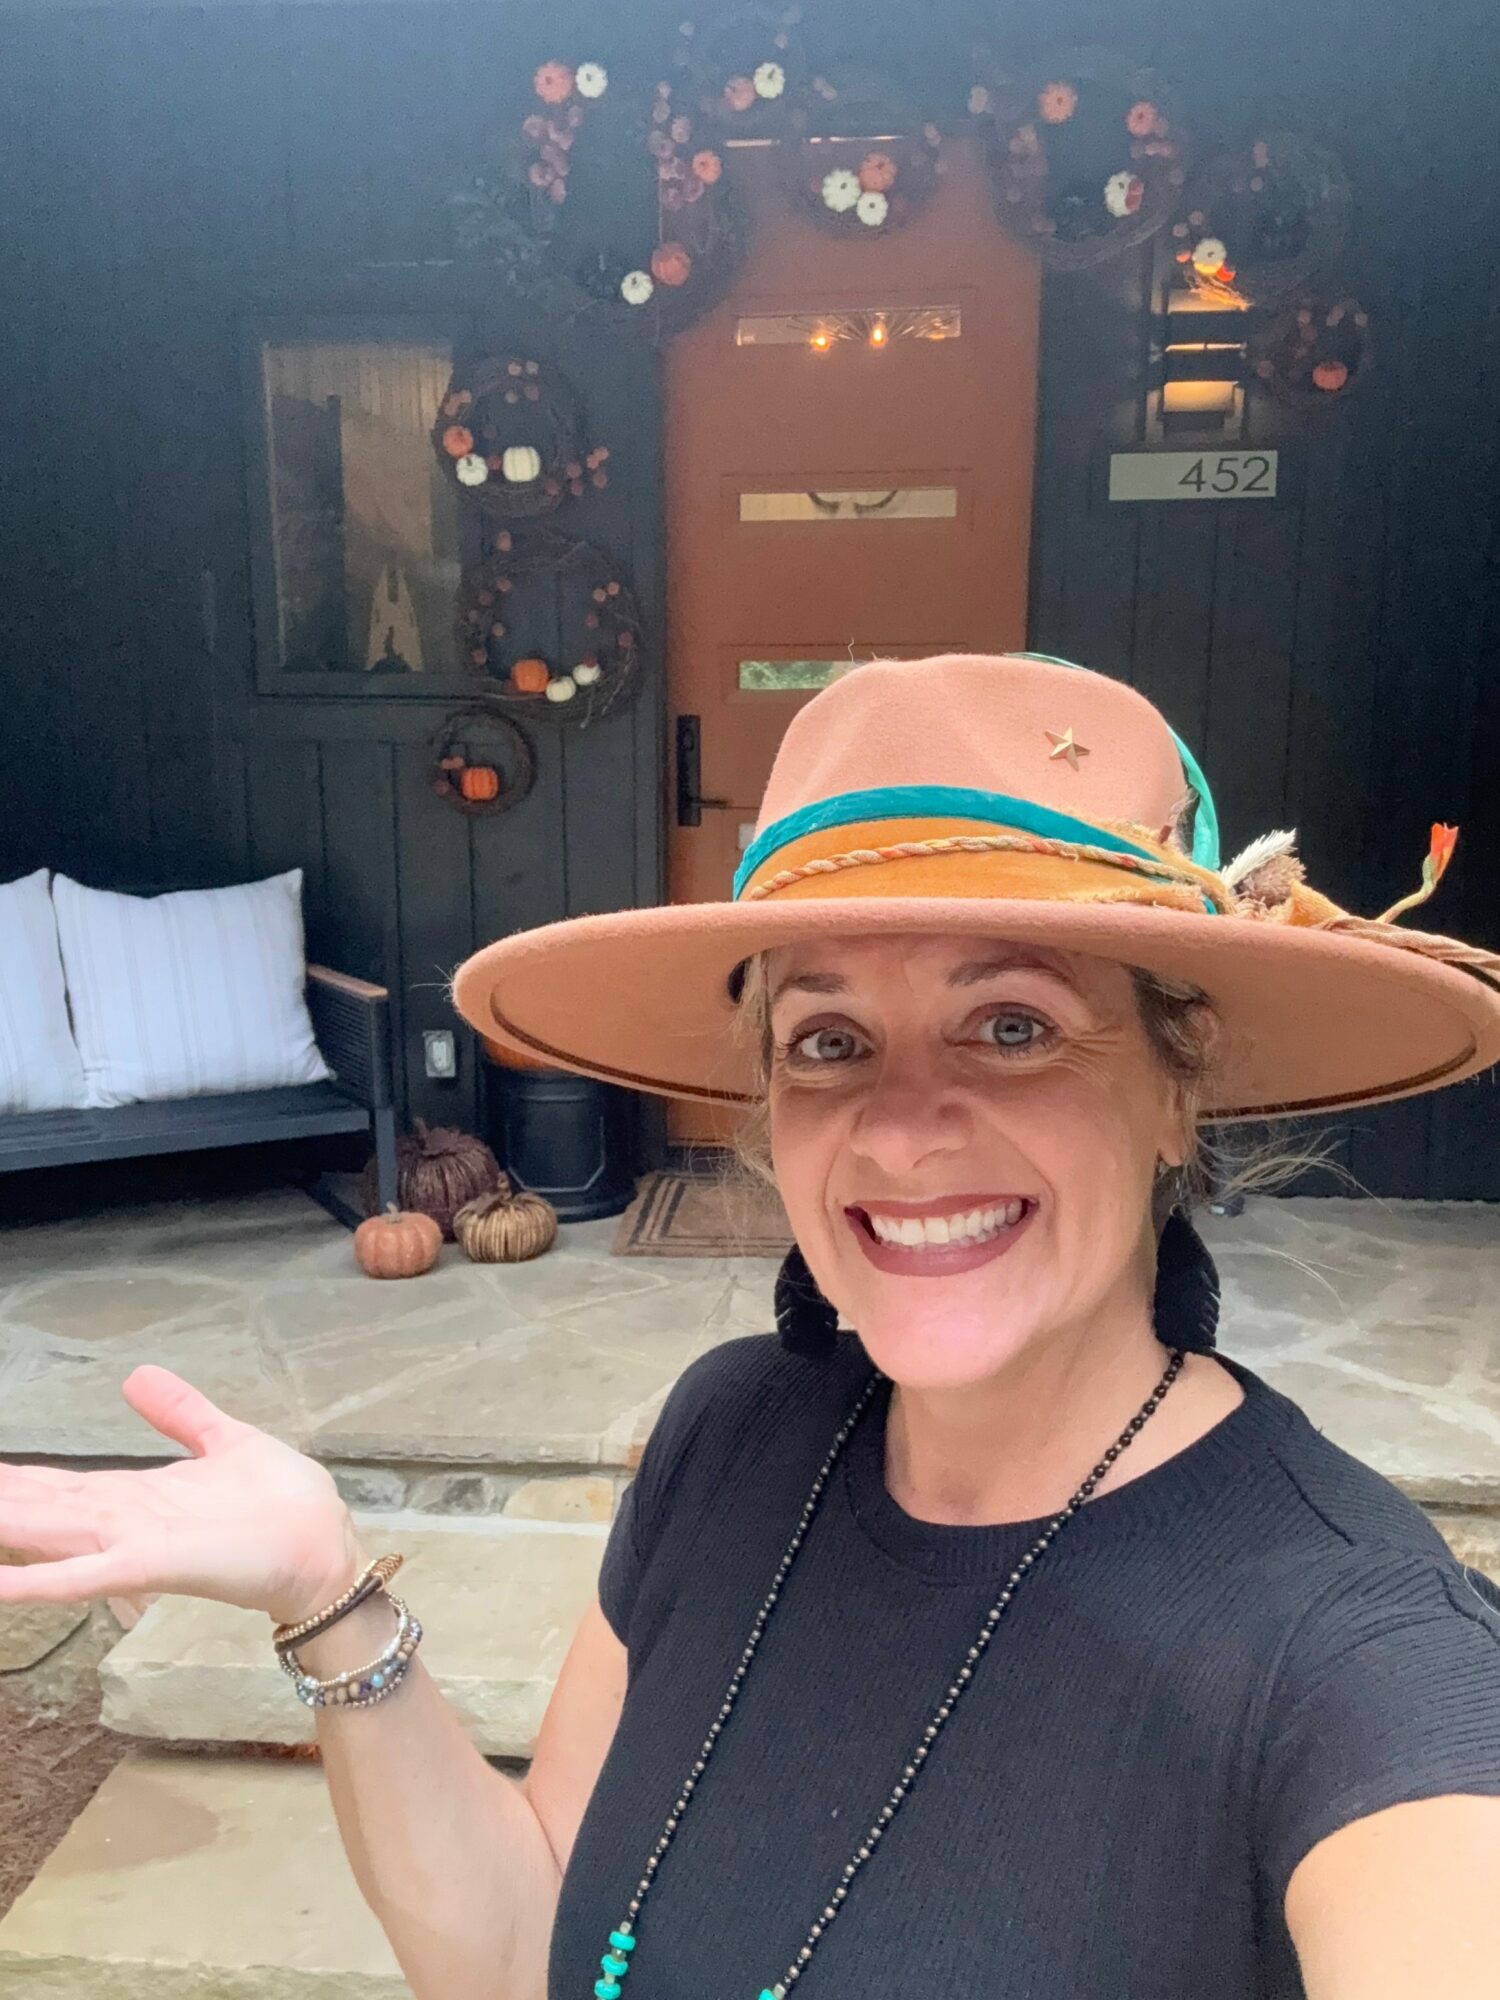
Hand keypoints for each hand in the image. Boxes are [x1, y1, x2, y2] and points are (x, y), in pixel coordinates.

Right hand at [0, 1364, 370, 1626]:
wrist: (324, 1547)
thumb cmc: (281, 1504)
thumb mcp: (223, 1441)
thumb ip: (179, 1413)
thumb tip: (136, 1375)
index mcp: (135, 1495)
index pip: (56, 1485)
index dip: (12, 1479)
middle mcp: (121, 1522)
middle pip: (37, 1509)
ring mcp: (132, 1544)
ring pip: (46, 1535)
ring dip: (4, 1526)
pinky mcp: (154, 1564)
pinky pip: (86, 1575)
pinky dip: (39, 1580)